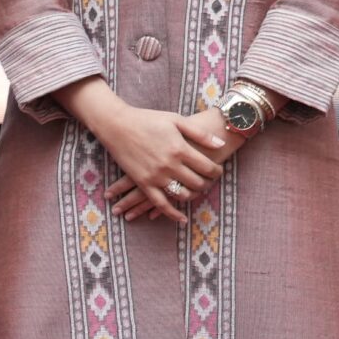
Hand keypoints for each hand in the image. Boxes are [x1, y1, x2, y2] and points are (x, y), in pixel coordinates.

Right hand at [66, 86, 226, 223]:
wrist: (116, 124)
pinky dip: (172, 213)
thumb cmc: (147, 119)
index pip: (208, 167)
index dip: (217, 171)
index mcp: (180, 149)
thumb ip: (199, 134)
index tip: (218, 170)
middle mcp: (169, 165)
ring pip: (182, 194)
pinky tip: (182, 218)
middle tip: (208, 180)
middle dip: (207, 183)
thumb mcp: (176, 120)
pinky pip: (160, 203)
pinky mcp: (143, 182)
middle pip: (197, 183)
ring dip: (192, 195)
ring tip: (195, 190)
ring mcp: (155, 176)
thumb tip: (221, 145)